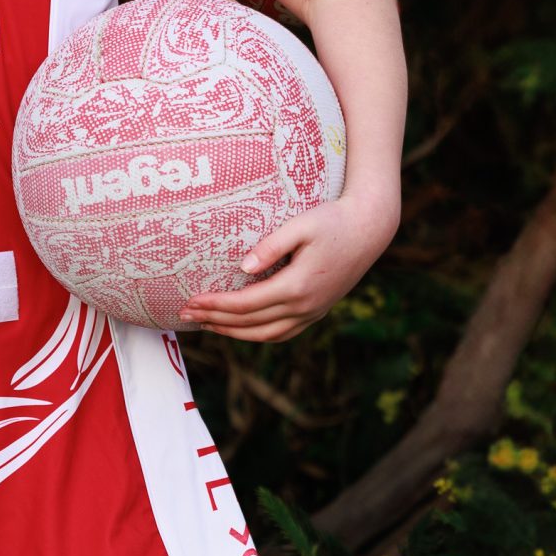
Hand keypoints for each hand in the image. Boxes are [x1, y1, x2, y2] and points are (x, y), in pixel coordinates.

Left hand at [180, 190, 398, 340]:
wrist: (369, 230)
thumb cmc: (332, 221)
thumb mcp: (300, 226)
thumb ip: (270, 246)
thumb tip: (242, 268)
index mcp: (297, 286)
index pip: (245, 304)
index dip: (215, 305)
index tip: (190, 301)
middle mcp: (305, 306)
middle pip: (250, 322)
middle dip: (215, 320)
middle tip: (185, 314)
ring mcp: (313, 312)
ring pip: (267, 334)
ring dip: (234, 332)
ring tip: (206, 325)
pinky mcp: (317, 310)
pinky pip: (283, 332)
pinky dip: (257, 334)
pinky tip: (240, 328)